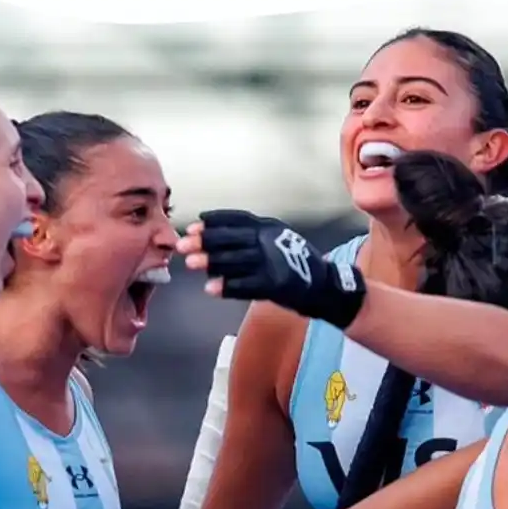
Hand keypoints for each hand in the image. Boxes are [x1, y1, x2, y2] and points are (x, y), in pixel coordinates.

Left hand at [176, 211, 367, 328]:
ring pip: (236, 260)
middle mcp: (271, 240)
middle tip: (181, 246)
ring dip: (211, 262)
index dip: (214, 222)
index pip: (238, 219)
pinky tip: (211, 288)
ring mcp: (274, 262)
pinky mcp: (277, 284)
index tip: (194, 226)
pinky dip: (228, 287)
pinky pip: (246, 285)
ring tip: (190, 264)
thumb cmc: (296, 264)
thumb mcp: (277, 240)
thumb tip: (214, 239)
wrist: (326, 286)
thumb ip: (251, 238)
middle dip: (205, 242)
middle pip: (232, 239)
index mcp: (270, 227)